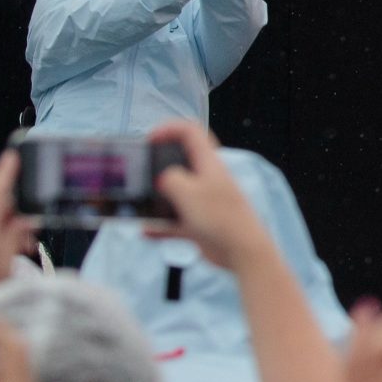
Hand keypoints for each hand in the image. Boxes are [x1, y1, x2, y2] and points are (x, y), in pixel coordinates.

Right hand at [145, 122, 272, 271]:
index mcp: (208, 164)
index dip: (169, 129)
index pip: (191, 132)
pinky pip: (175, 221)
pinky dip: (160, 225)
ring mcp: (204, 202)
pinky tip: (146, 230)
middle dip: (158, 165)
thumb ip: (170, 179)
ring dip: (157, 197)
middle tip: (140, 171)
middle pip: (181, 162)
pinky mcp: (201, 224)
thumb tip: (162, 179)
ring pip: (176, 193)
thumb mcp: (188, 192)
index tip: (149, 140)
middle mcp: (207, 180)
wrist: (243, 252)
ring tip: (138, 202)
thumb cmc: (221, 218)